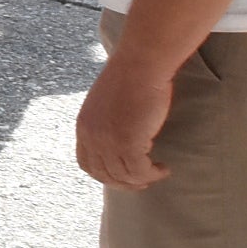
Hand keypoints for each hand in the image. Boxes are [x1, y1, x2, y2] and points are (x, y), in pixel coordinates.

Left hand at [76, 56, 175, 189]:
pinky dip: (153, 174)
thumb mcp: (108, 103)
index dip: (106, 175)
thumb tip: (121, 137)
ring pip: (124, 176)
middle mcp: (90, 136)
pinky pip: (139, 171)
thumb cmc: (131, 78)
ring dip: (142, 178)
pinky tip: (163, 168)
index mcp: (83, 126)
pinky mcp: (127, 143)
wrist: (140, 64)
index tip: (124, 176)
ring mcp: (107, 141)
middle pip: (104, 174)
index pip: (87, 163)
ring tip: (158, 172)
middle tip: (144, 181)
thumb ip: (107, 123)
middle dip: (124, 183)